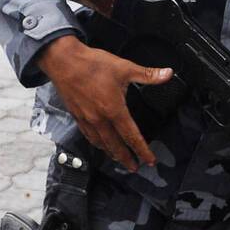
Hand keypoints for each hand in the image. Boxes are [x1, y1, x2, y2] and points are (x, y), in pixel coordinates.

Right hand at [35, 35, 171, 171]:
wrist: (62, 61)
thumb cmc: (92, 64)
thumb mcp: (124, 67)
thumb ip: (148, 74)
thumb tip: (168, 74)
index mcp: (114, 109)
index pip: (131, 136)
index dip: (142, 150)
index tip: (149, 160)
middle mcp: (99, 119)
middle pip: (115, 146)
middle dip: (127, 159)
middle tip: (135, 167)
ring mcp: (86, 119)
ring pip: (101, 143)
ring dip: (111, 154)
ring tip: (119, 160)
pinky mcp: (76, 116)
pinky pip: (88, 136)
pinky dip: (97, 144)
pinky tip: (100, 144)